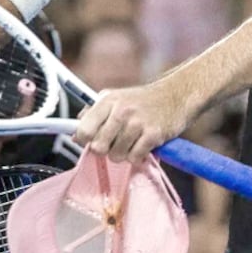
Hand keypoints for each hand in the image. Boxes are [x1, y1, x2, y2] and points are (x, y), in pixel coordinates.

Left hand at [74, 81, 193, 162]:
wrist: (176, 95)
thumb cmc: (143, 100)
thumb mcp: (115, 98)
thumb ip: (93, 113)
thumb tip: (75, 133)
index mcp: (108, 101)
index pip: (84, 129)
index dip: (83, 140)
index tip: (88, 141)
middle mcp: (121, 111)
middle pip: (98, 147)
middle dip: (105, 149)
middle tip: (115, 142)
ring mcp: (137, 123)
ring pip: (116, 155)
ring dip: (123, 154)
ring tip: (131, 142)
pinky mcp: (153, 134)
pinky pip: (134, 157)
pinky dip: (137, 156)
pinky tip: (143, 145)